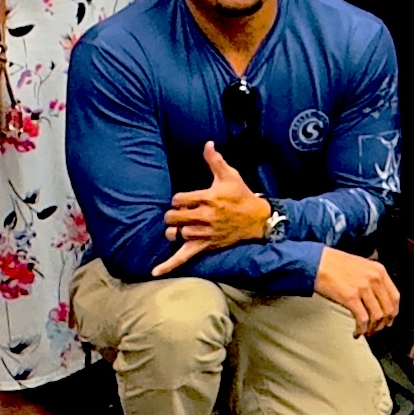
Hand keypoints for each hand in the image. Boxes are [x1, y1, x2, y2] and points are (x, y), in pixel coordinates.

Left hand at [151, 141, 273, 270]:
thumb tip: (207, 143)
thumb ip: (215, 160)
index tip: (184, 199)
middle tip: (178, 213)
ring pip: (178, 233)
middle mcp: (206, 217)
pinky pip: (184, 256)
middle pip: (174, 217)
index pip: (179, 199)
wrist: (257, 219)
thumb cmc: (241, 196)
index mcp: (209, 198)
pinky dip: (169, 265)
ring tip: (180, 226)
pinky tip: (155, 271)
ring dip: (176, 229)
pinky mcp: (206, 246)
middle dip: (173, 214)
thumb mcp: (230, 175)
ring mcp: (206, 234)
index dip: (178, 199)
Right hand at [313, 248, 401, 335]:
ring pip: (377, 316)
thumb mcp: (361, 265)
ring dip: (372, 328)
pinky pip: (363, 319)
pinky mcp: (350, 297)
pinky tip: (357, 332)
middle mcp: (374, 279)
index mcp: (379, 270)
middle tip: (376, 330)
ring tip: (365, 332)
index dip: (393, 313)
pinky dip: (362, 329)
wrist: (317, 261)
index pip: (395, 297)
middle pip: (387, 309)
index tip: (388, 320)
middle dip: (383, 324)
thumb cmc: (335, 263)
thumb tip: (378, 299)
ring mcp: (363, 288)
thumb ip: (372, 279)